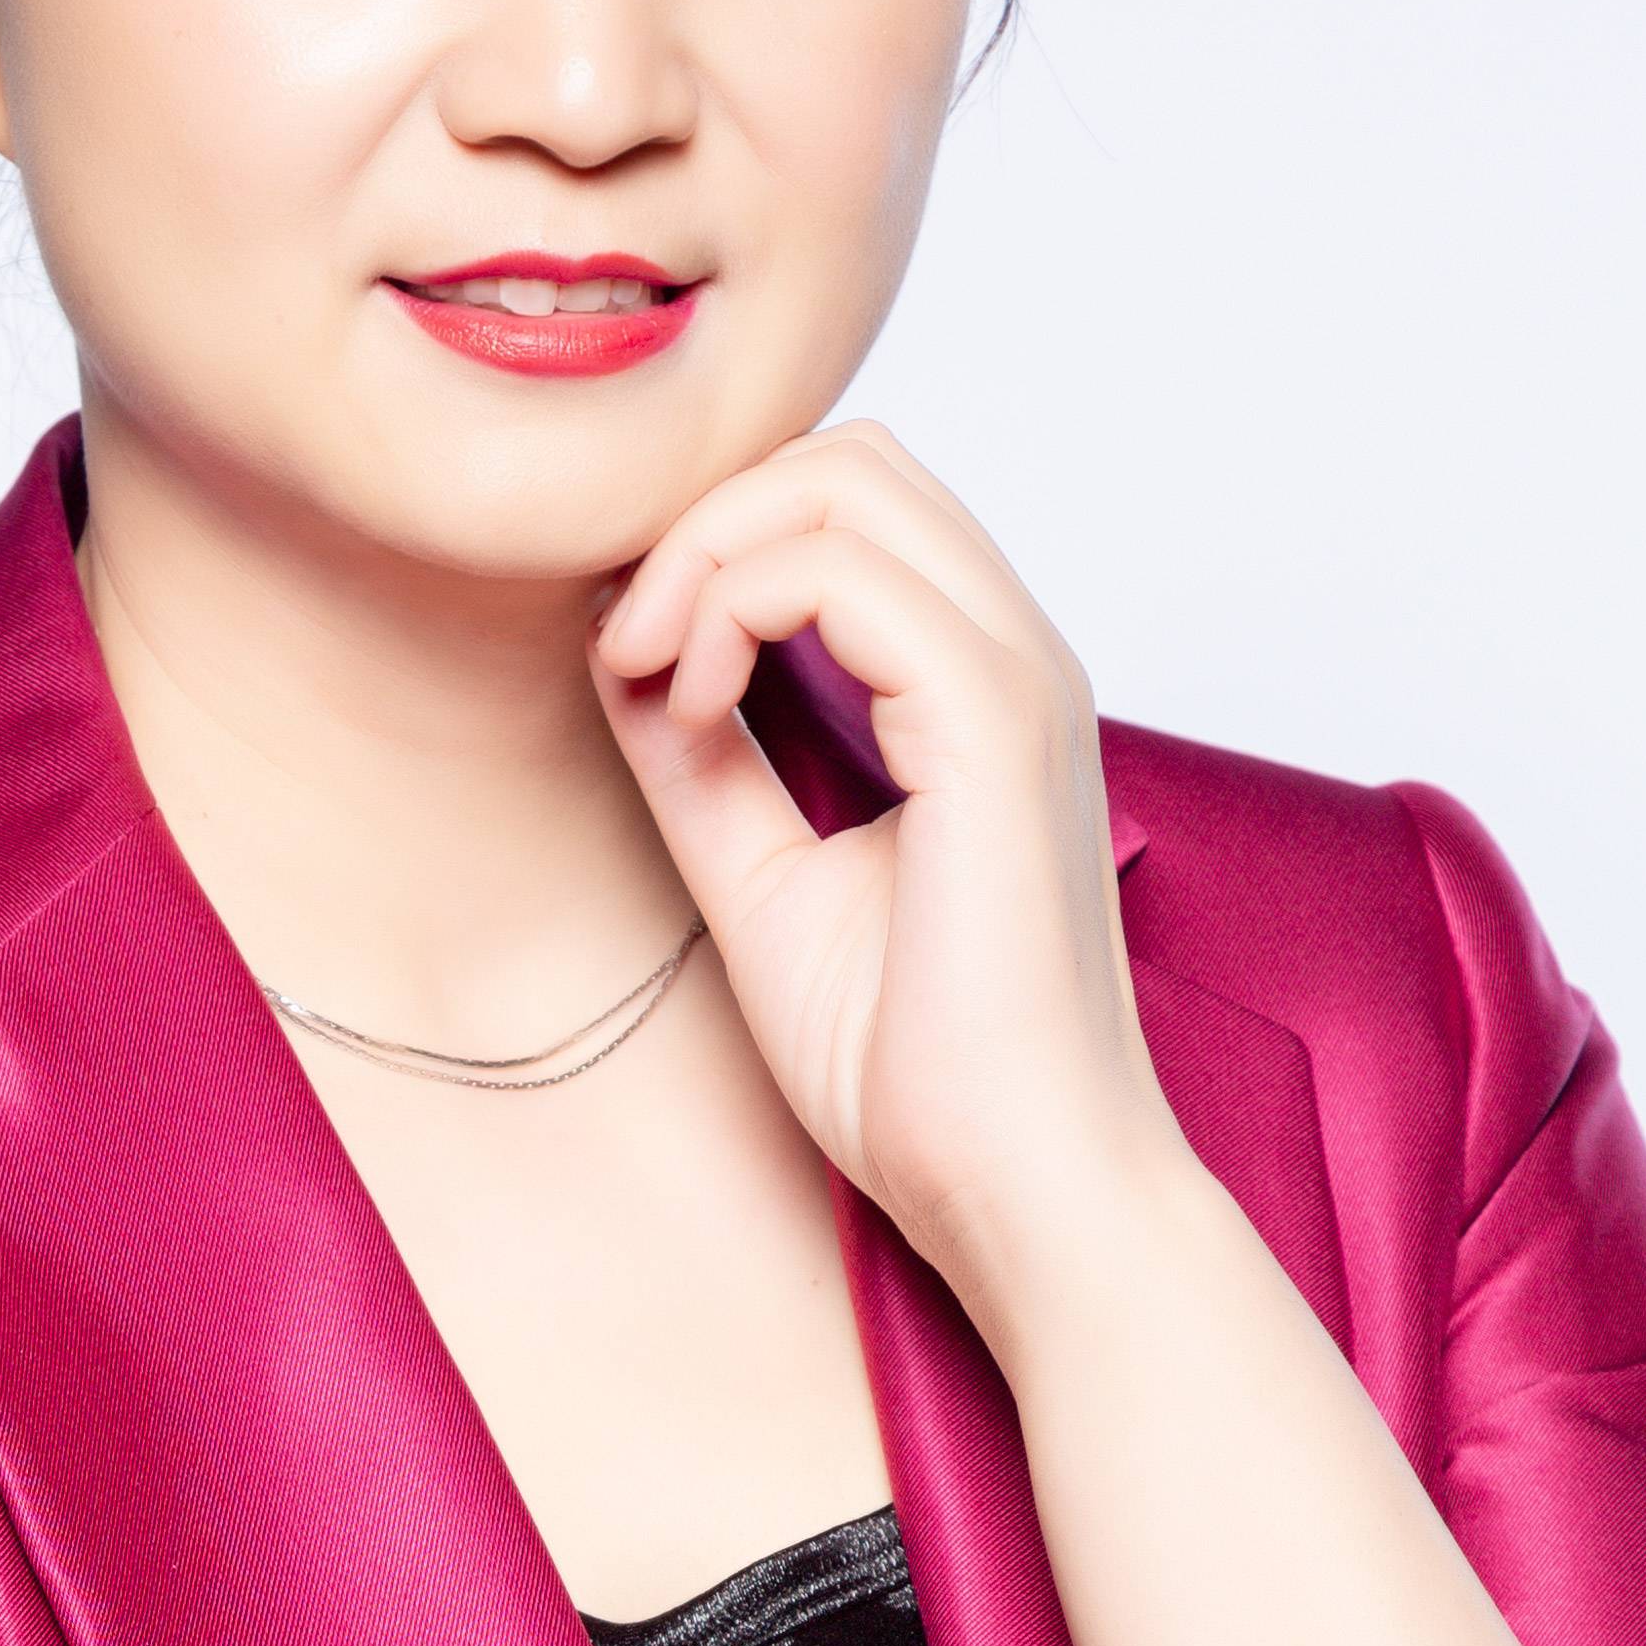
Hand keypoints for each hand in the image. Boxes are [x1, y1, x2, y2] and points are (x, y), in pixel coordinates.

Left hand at [590, 423, 1170, 1324]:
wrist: (1019, 1188)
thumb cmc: (926, 1073)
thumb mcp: (765, 885)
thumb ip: (705, 762)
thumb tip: (626, 656)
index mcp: (978, 691)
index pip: (849, 509)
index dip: (716, 545)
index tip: (636, 666)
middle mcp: (1014, 657)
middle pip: (849, 458)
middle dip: (704, 518)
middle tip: (634, 649)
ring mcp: (1016, 678)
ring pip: (846, 478)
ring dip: (706, 550)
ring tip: (654, 673)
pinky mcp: (995, 724)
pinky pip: (843, 570)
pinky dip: (733, 606)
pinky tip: (693, 706)